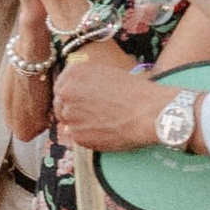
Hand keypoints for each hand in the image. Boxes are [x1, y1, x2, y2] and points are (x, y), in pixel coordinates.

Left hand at [53, 42, 168, 152]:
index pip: (61, 86)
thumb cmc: (136, 91)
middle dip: (72, 110)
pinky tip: (105, 131)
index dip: (71, 95)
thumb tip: (74, 91)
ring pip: (68, 121)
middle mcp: (66, 92)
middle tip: (91, 114)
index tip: (79, 100)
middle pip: (59, 104)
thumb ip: (86, 81)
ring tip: (103, 122)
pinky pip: (77, 136)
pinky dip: (88, 136)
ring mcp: (69, 115)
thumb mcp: (107, 74)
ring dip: (80, 123)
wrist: (150, 112)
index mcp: (74, 73)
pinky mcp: (76, 135)